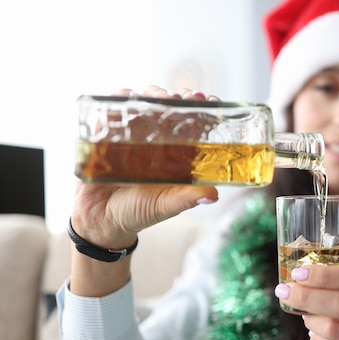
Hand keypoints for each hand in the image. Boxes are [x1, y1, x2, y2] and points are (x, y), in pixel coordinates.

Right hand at [70, 86, 218, 296]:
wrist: (100, 222)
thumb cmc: (138, 213)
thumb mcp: (165, 205)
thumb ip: (187, 199)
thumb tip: (213, 195)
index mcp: (174, 154)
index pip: (191, 125)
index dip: (200, 110)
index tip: (208, 99)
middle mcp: (154, 141)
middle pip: (166, 108)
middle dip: (174, 97)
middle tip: (180, 96)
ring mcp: (129, 137)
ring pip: (140, 105)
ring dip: (149, 95)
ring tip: (156, 97)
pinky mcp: (105, 137)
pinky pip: (110, 113)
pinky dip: (117, 102)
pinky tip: (126, 99)